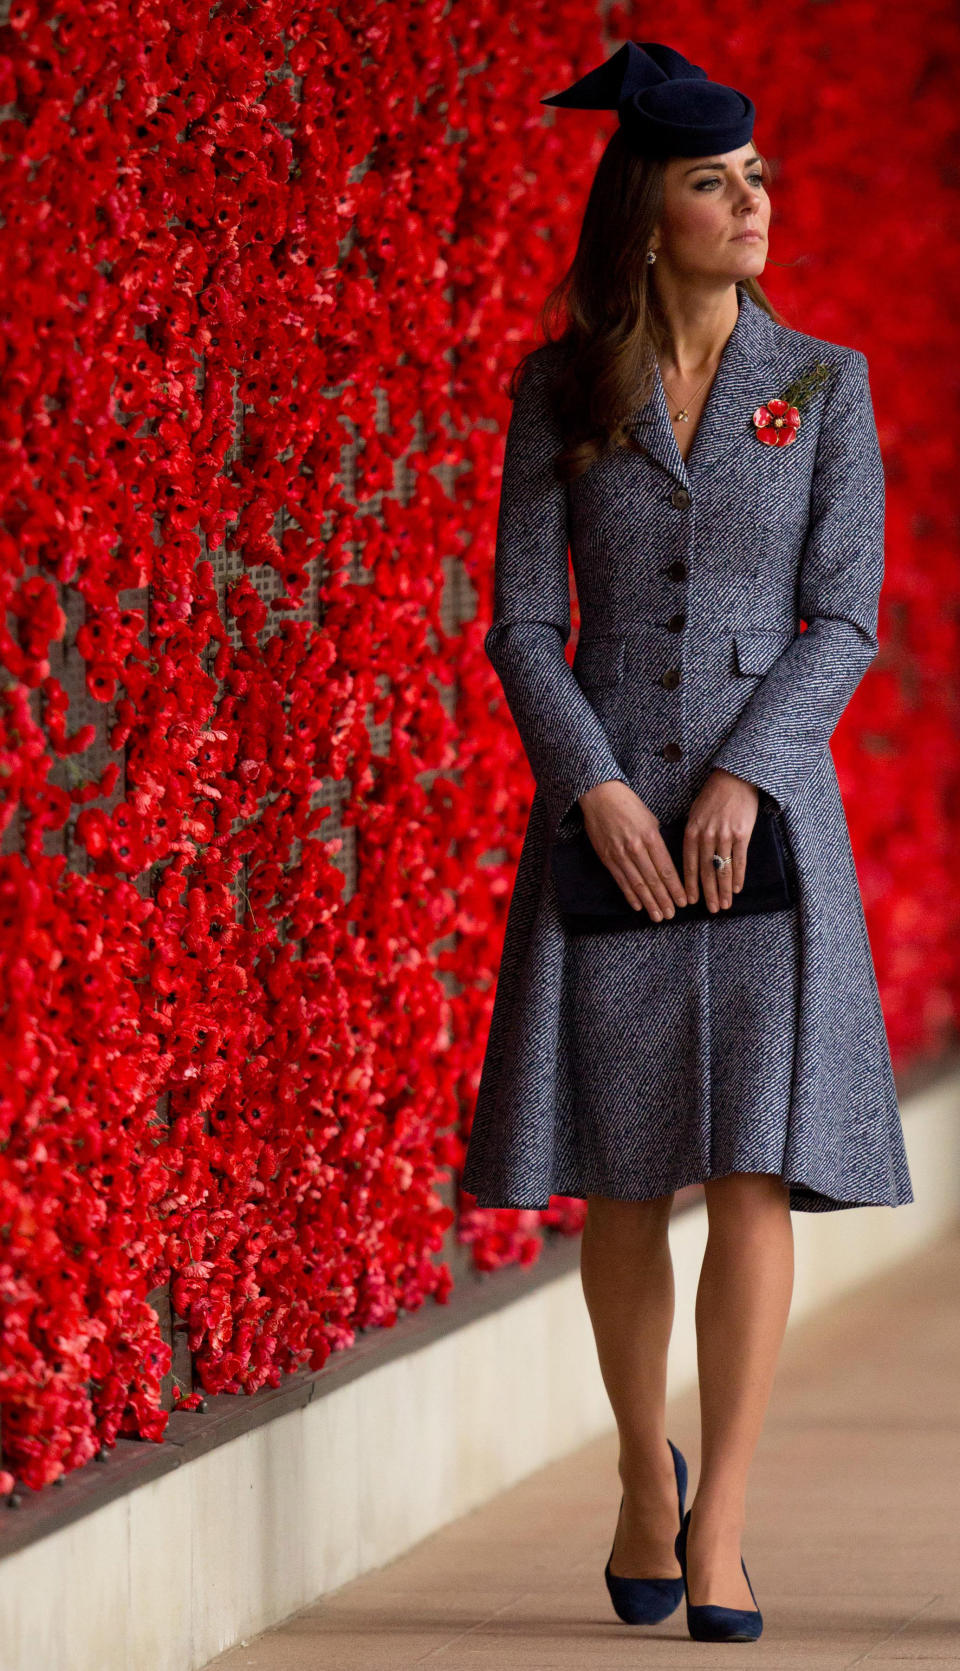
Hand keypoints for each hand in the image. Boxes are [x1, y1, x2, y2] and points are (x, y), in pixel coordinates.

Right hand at [578, 780, 688, 920]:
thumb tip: (665, 864)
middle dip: (664, 900)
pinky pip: (621, 880)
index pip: (666, 869)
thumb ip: (657, 842)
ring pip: (637, 884)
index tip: (683, 901)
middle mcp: (636, 848)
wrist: (600, 796)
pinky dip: (630, 895)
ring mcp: (620, 854)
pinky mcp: (607, 857)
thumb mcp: (650, 819)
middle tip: (672, 915)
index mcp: (650, 837)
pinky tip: (638, 906)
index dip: (675, 888)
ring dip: (649, 903)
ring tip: (658, 916)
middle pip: (653, 880)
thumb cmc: (629, 805)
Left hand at [682, 768, 759, 911]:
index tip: (690, 901)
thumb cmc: (713, 796)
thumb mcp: (695, 813)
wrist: (735, 778)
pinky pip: (739, 860)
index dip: (690, 885)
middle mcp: (706, 836)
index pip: (689, 864)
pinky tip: (736, 889)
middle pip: (706, 871)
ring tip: (724, 905)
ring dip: (723, 890)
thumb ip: (692, 834)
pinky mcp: (741, 834)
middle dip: (708, 893)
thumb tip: (691, 857)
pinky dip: (737, 876)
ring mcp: (724, 836)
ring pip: (723, 869)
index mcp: (691, 831)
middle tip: (711, 910)